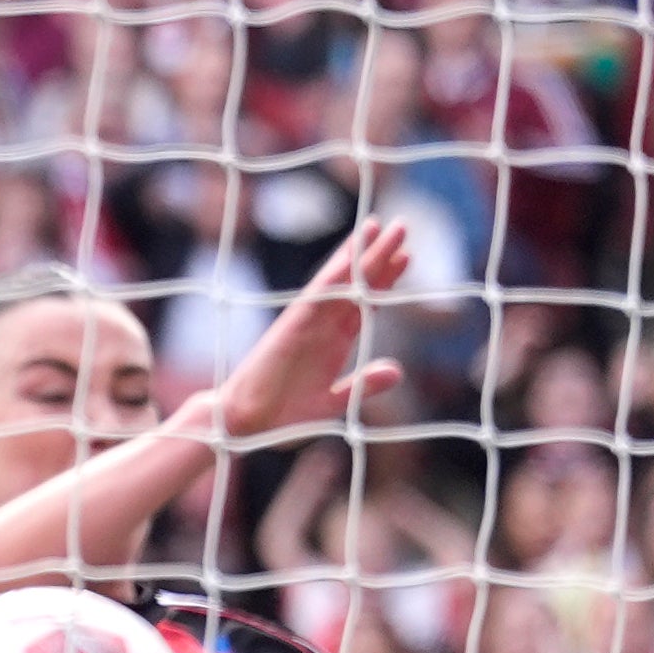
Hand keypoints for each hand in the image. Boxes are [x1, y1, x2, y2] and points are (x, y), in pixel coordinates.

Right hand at [215, 221, 410, 442]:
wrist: (246, 426)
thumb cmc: (282, 419)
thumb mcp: (334, 404)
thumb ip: (363, 386)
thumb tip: (397, 370)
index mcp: (332, 343)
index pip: (364, 303)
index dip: (385, 280)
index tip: (407, 257)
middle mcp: (321, 327)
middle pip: (355, 285)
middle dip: (378, 256)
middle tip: (401, 227)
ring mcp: (305, 325)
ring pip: (337, 282)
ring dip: (357, 255)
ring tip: (376, 225)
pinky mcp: (290, 329)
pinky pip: (316, 298)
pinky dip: (333, 277)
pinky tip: (349, 257)